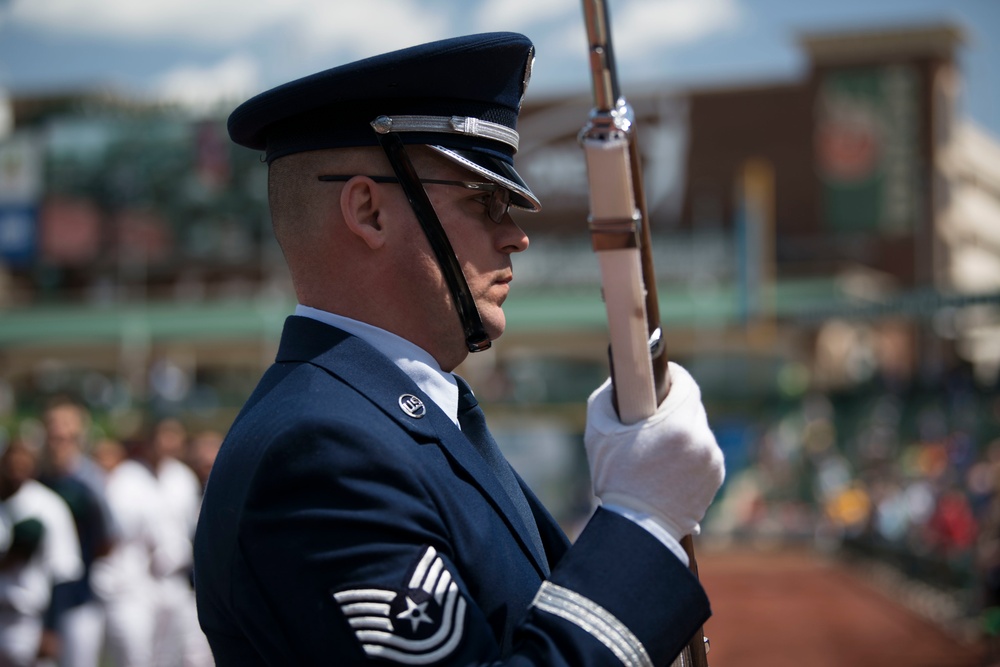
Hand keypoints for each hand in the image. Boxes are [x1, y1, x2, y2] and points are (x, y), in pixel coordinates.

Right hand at [584, 362, 724, 540]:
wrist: (639, 528)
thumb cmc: (615, 478)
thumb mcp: (598, 432)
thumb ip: (607, 397)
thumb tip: (618, 381)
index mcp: (678, 422)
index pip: (685, 382)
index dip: (672, 376)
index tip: (660, 379)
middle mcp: (701, 438)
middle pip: (692, 405)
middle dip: (673, 407)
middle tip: (651, 418)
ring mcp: (712, 459)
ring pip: (698, 430)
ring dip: (682, 432)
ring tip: (658, 449)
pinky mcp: (716, 476)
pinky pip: (704, 452)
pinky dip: (690, 454)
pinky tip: (669, 467)